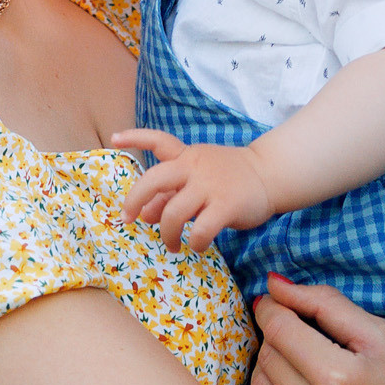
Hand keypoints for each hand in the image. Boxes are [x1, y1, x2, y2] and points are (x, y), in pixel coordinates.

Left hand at [113, 129, 275, 252]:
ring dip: (167, 235)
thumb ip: (171, 194)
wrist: (271, 175)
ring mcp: (210, 186)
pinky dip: (194, 243)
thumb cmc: (230, 178)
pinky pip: (200, 230)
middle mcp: (195, 168)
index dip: (135, 138)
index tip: (114, 138)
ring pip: (173, 213)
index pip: (159, 141)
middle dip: (134, 200)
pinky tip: (197, 245)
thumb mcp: (198, 179)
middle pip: (154, 180)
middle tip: (129, 219)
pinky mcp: (226, 205)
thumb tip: (144, 214)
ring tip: (172, 246)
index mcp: (187, 157)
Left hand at [245, 274, 384, 384]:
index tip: (278, 303)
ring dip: (270, 369)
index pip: (277, 327)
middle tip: (303, 337)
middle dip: (277, 337)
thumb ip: (325, 303)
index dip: (272, 307)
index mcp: (338, 377)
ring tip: (301, 366)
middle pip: (266, 356)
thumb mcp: (381, 335)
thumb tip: (273, 284)